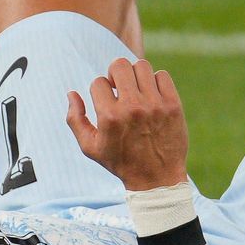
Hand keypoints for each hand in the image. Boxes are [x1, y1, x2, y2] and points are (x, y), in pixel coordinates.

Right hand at [66, 58, 188, 190]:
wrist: (156, 178)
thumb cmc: (119, 162)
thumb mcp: (89, 147)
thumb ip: (75, 119)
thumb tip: (71, 93)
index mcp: (109, 117)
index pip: (99, 82)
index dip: (99, 90)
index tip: (105, 101)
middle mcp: (132, 108)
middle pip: (120, 65)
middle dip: (115, 73)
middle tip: (118, 87)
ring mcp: (155, 105)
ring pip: (142, 66)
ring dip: (135, 75)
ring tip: (135, 89)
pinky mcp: (173, 105)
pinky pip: (162, 76)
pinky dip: (154, 81)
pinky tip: (151, 95)